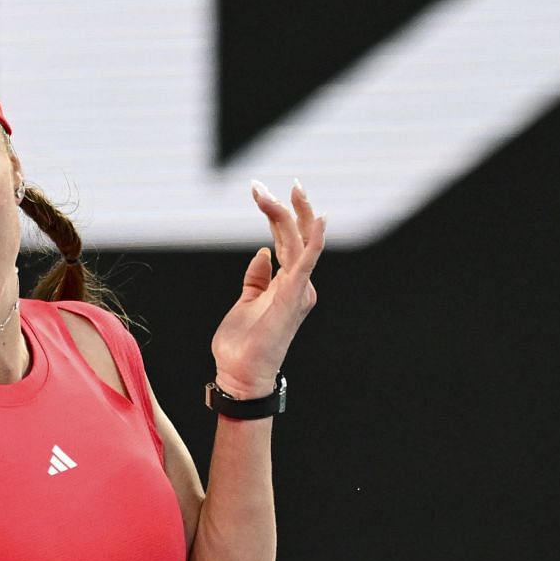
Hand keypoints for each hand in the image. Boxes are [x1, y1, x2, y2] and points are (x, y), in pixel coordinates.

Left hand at [209, 180, 325, 396]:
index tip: (261, 192)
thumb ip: (256, 278)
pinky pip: (307, 264)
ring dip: (291, 214)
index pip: (285, 240)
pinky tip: (319, 220)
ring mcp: (298, 290)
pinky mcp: (293, 297)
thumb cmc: (242, 344)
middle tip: (263, 186)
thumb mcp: (246, 302)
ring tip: (285, 190)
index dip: (275, 214)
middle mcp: (297, 283)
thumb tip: (262, 254)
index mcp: (287, 283)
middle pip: (295, 235)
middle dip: (282, 207)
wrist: (239, 374)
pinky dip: (314, 241)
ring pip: (300, 242)